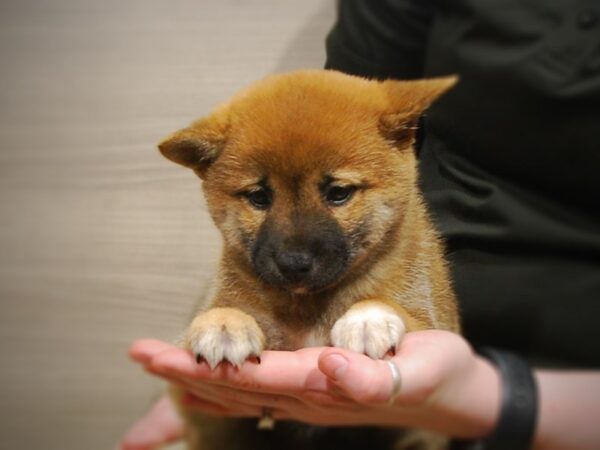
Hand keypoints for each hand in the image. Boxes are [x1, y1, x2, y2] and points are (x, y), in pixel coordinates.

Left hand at [121, 329, 500, 448]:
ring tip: (160, 367)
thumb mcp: (420, 369)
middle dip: (186, 370)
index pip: (256, 377)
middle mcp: (310, 396)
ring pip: (244, 394)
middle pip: (237, 386)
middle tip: (140, 354)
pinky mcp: (318, 392)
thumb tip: (329, 363)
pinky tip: (207, 388)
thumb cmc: (438, 375)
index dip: (208, 365)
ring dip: (199, 379)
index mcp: (327, 386)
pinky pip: (262, 395)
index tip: (164, 355)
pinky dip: (228, 391)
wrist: (452, 394)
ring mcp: (311, 399)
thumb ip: (375, 375)